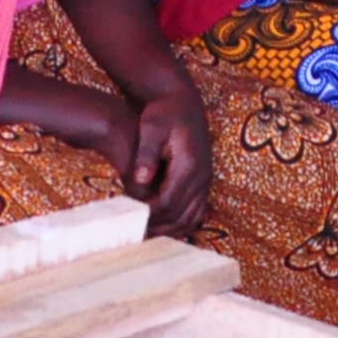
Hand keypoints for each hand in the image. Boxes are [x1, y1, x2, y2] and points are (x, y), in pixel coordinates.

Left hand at [124, 88, 213, 238]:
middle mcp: (202, 176)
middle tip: (135, 235)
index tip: (131, 222)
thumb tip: (140, 178)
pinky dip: (181, 223)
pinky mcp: (204, 181)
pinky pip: (197, 211)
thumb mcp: (151, 127)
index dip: (150, 215)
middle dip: (158, 228)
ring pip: (192, 217)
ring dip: (171, 230)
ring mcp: (206, 180)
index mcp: (189, 164)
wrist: (184, 102)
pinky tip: (162, 226)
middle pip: (181, 215)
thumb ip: (146, 153)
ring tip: (147, 235)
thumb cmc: (163, 113)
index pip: (169, 202)